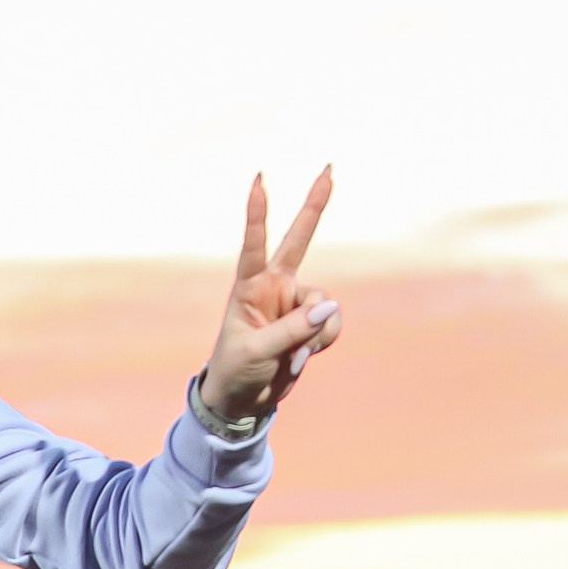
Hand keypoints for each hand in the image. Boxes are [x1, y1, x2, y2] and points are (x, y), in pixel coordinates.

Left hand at [197, 168, 340, 427]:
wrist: (244, 400)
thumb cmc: (236, 370)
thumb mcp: (258, 352)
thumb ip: (293, 329)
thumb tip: (330, 307)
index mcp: (249, 288)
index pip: (255, 244)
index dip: (258, 213)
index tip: (259, 180)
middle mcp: (274, 287)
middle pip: (299, 239)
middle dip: (314, 205)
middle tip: (329, 169)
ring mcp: (295, 303)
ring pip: (324, 302)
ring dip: (316, 331)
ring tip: (292, 355)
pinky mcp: (311, 322)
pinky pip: (331, 322)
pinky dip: (322, 341)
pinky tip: (302, 357)